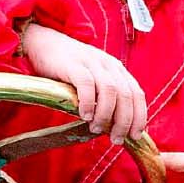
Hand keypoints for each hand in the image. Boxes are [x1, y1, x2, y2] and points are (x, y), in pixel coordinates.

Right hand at [19, 23, 148, 142]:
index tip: (134, 136)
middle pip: (126, 95)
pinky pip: (87, 84)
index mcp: (117, 70)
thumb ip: (105, 98)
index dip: (139, 117)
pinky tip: (84, 116)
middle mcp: (109, 65)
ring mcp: (92, 63)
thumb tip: (113, 128)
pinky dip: (89, 102)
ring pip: (110, 91)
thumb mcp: (94, 79)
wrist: (44, 43)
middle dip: (124, 121)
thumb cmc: (69, 68)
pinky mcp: (74, 64)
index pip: (137, 94)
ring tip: (96, 129)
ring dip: (106, 114)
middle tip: (115, 139)